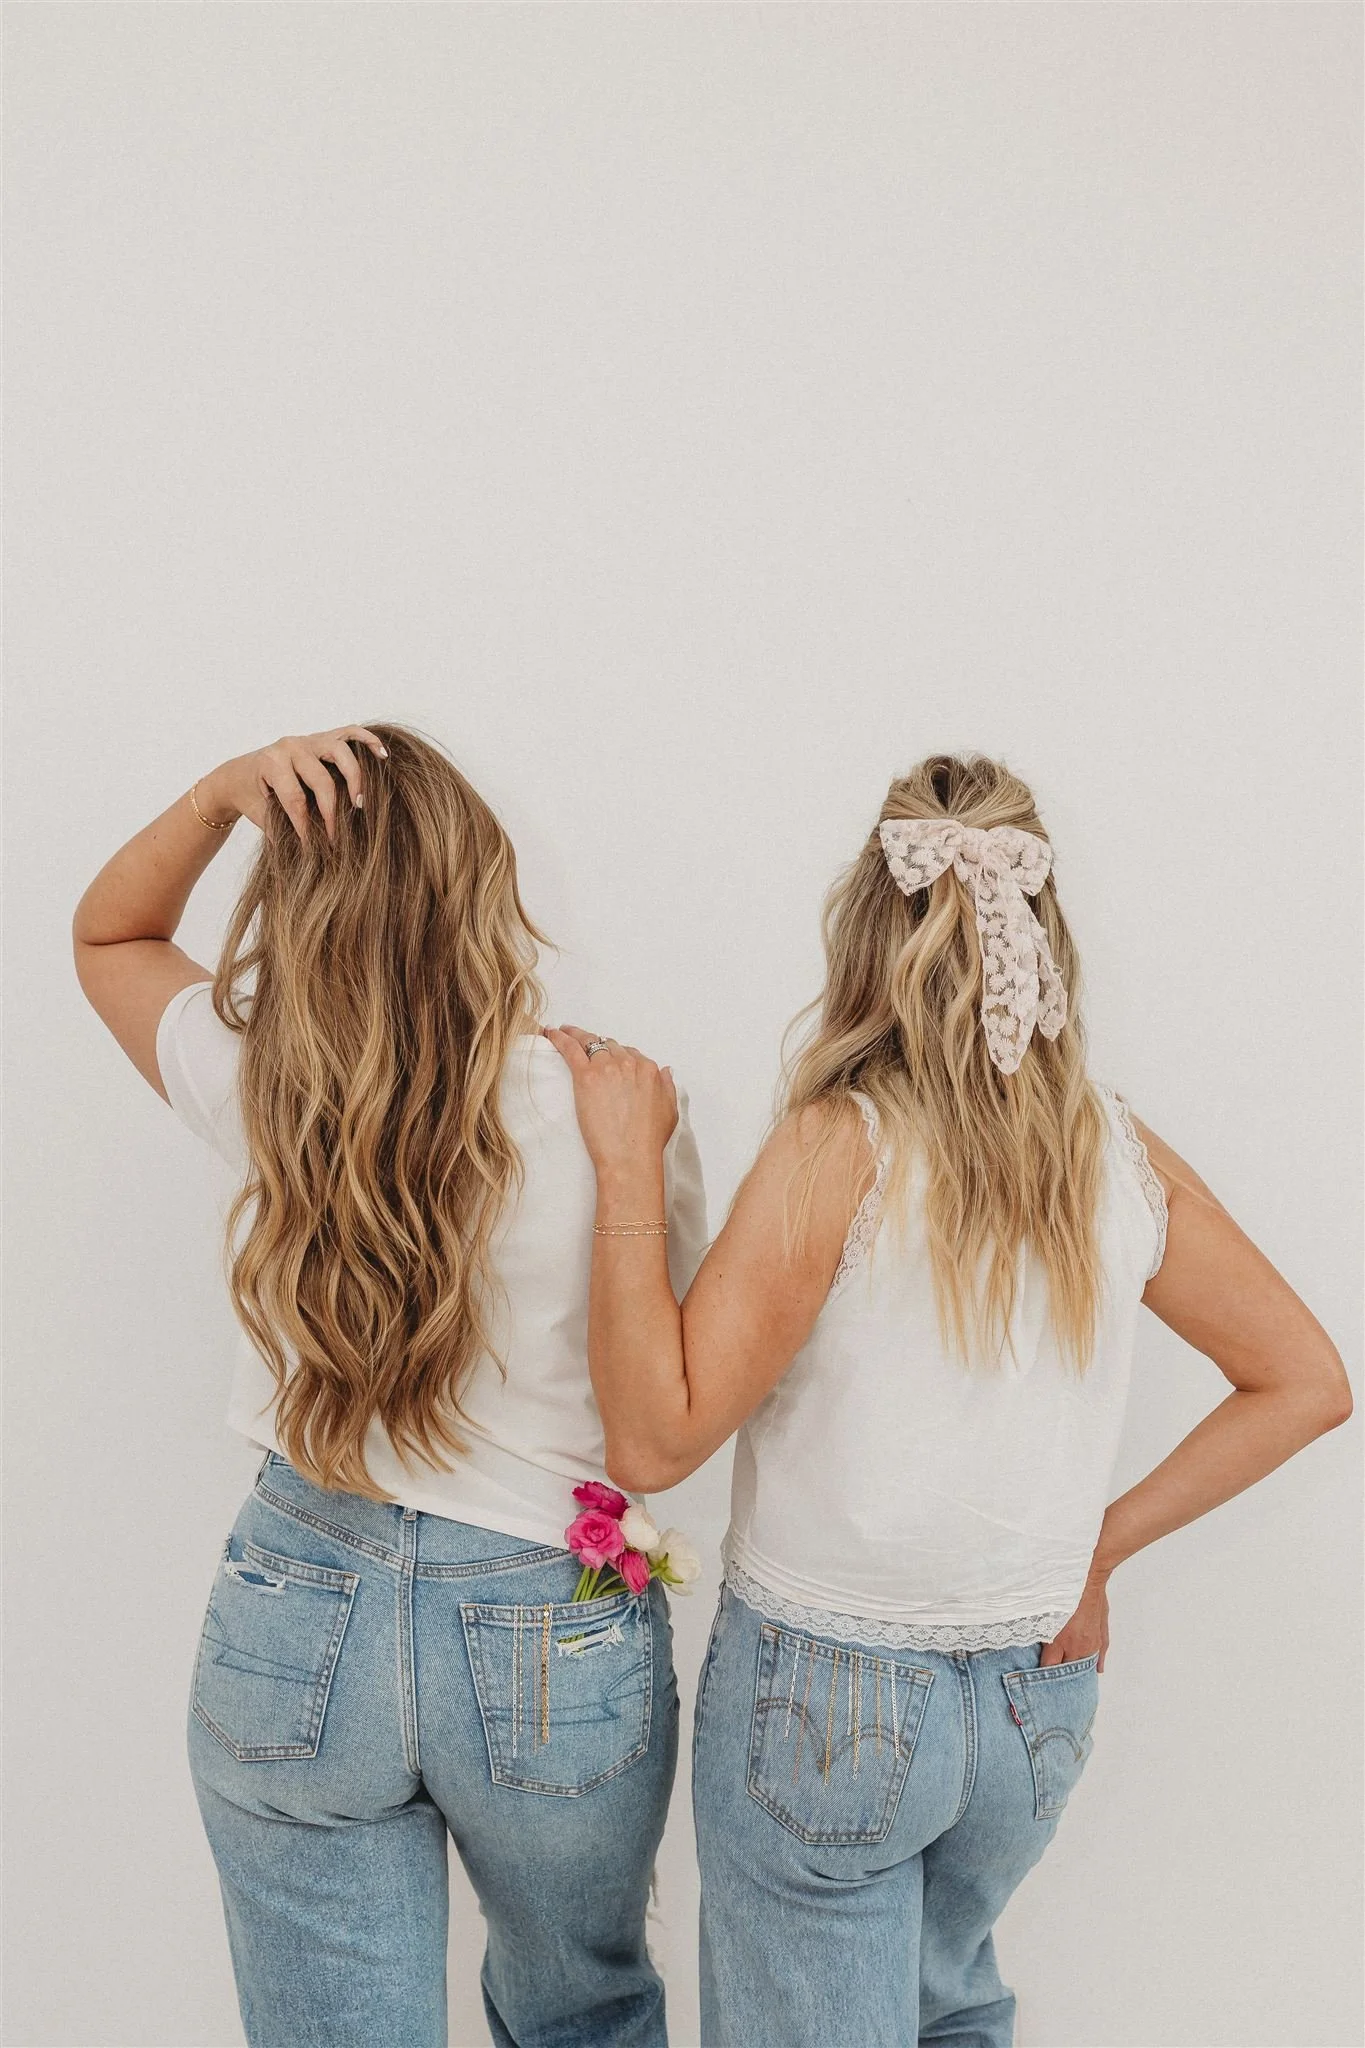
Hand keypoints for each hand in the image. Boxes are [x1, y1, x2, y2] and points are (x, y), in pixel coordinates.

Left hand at [197, 726, 387, 842]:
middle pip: (321, 779)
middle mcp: (290, 747)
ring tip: (359, 804)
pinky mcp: (322, 737)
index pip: (295, 798)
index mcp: (271, 763)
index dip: (305, 826)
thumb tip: (308, 852)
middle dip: (330, 811)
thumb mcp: (259, 813)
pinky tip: (382, 755)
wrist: (239, 774)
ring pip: (341, 752)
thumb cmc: (251, 795)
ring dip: (354, 779)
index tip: (311, 847)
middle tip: (335, 835)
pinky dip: (368, 740)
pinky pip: (349, 733)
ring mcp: (309, 739)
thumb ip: (280, 828)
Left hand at [545, 1025, 678, 1180]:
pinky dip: (560, 1038)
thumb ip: (668, 1087)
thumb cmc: (648, 1141)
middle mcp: (629, 1063)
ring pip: (590, 1041)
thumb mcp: (669, 1111)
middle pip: (609, 1045)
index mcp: (649, 1070)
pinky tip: (551, 1033)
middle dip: (597, 1045)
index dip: (616, 1055)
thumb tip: (665, 1071)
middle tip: (583, 1046)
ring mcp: (607, 1068)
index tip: (607, 1058)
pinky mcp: (586, 1076)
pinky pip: (571, 1049)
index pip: (629, 1053)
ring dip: (576, 1035)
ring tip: (564, 1032)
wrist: (630, 1157)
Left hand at [1039, 1566, 1109, 1669]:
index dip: (1040, 1674)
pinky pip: (1101, 1653)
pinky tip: (1097, 1670)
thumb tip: (1034, 1646)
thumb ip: (1040, 1632)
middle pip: (1068, 1670)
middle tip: (1050, 1681)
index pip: (1049, 1667)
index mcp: (1062, 1642)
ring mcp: (1093, 1641)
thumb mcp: (1045, 1613)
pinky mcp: (1102, 1632)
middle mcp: (1079, 1646)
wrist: (1088, 1575)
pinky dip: (1097, 1662)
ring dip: (1077, 1668)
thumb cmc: (1064, 1592)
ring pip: (1084, 1664)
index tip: (1033, 1679)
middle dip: (1058, 1674)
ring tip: (1071, 1679)